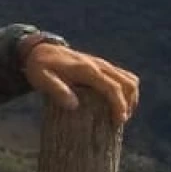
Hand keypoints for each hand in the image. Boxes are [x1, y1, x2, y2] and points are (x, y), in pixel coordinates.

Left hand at [22, 38, 138, 126]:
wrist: (41, 49)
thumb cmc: (40, 67)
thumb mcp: (41, 79)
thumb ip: (56, 90)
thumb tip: (74, 105)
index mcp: (87, 70)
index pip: (112, 87)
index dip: (119, 105)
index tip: (118, 121)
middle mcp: (99, 65)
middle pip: (128, 83)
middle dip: (129, 103)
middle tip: (119, 122)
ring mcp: (103, 65)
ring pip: (129, 79)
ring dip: (130, 98)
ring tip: (120, 115)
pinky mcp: (103, 67)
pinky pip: (123, 77)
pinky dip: (126, 91)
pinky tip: (116, 104)